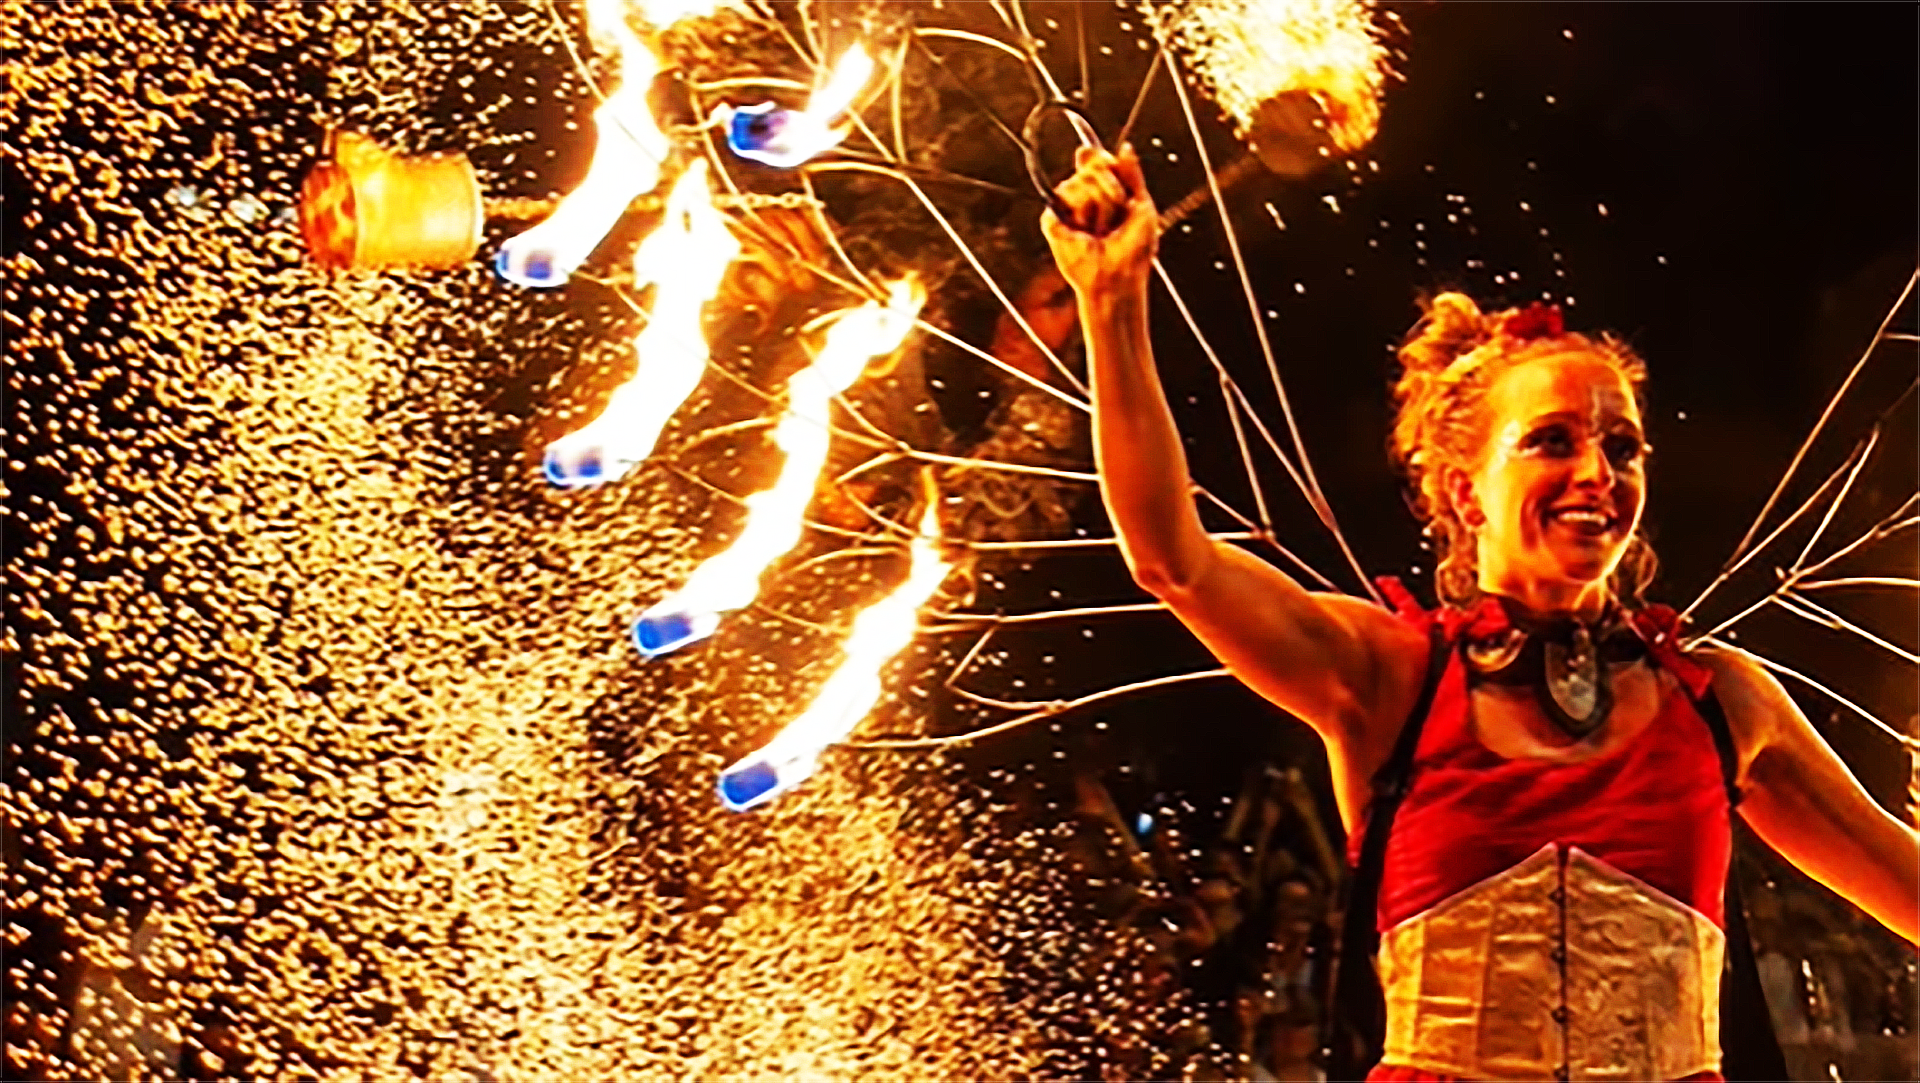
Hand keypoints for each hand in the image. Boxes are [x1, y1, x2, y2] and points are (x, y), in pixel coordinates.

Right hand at [1041, 143, 1159, 298]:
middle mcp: (1084, 194)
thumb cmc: (1134, 250)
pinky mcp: (1052, 220)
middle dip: (1111, 190)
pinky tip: (1083, 233)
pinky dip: (1080, 213)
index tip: (1123, 189)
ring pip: (1080, 181)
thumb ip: (1132, 175)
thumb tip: (1125, 146)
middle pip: (1093, 165)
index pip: (1100, 158)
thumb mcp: (1143, 205)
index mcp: (1105, 190)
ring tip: (1101, 230)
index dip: (1111, 165)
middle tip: (1116, 218)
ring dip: (1099, 207)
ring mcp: (1067, 207)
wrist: (1118, 276)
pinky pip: (1063, 197)